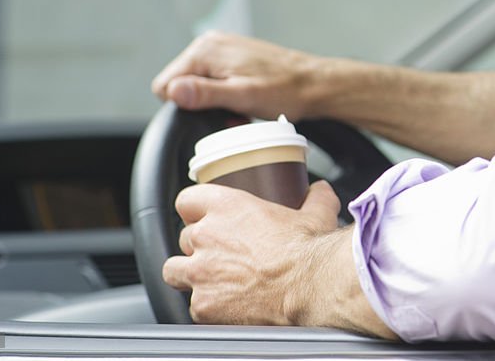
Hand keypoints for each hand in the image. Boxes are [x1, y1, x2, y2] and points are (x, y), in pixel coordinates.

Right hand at [151, 31, 322, 120]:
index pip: (164, 85)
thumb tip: (173, 91)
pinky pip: (212, 78)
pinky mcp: (231, 55)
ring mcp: (221, 47)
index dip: (185, 106)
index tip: (213, 111)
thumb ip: (205, 94)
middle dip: (200, 104)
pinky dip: (224, 92)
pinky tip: (243, 97)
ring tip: (240, 106)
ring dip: (213, 100)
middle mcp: (209, 43)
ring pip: (196, 83)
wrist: (313, 82)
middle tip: (231, 112)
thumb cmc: (284, 90)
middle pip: (180, 84)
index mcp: (205, 50)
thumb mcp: (242, 97)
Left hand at [162, 181, 392, 335]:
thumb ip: (316, 198)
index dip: (195, 209)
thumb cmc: (308, 250)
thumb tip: (320, 190)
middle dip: (199, 246)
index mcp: (227, 206)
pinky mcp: (203, 304)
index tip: (204, 216)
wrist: (309, 287)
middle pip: (184, 236)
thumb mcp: (315, 214)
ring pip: (173, 270)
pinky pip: (194, 304)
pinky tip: (226, 305)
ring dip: (188, 274)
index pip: (187, 200)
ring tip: (210, 280)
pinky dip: (207, 305)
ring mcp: (200, 272)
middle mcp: (206, 235)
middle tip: (222, 253)